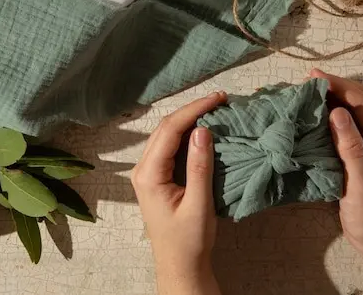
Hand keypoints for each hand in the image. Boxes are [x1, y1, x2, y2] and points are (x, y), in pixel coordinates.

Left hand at [131, 92, 226, 294]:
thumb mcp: (198, 204)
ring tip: (214, 108)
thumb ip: (199, 167)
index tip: (217, 98)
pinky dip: (186, 134)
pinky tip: (202, 129)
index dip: (193, 110)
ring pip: (167, 135)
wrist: (179, 265)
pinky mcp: (157, 176)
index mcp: (149, 174)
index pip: (170, 130)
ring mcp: (148, 172)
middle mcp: (143, 169)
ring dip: (189, 119)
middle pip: (165, 128)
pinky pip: (170, 146)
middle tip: (219, 99)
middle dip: (191, 110)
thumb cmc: (188, 240)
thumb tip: (202, 130)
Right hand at [310, 69, 362, 252]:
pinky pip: (347, 124)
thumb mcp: (360, 185)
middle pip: (362, 99)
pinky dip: (331, 112)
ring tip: (308, 89)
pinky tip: (314, 111)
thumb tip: (336, 112)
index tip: (314, 77)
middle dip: (337, 85)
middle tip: (308, 78)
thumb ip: (350, 148)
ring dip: (334, 96)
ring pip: (355, 109)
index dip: (339, 86)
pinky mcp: (359, 151)